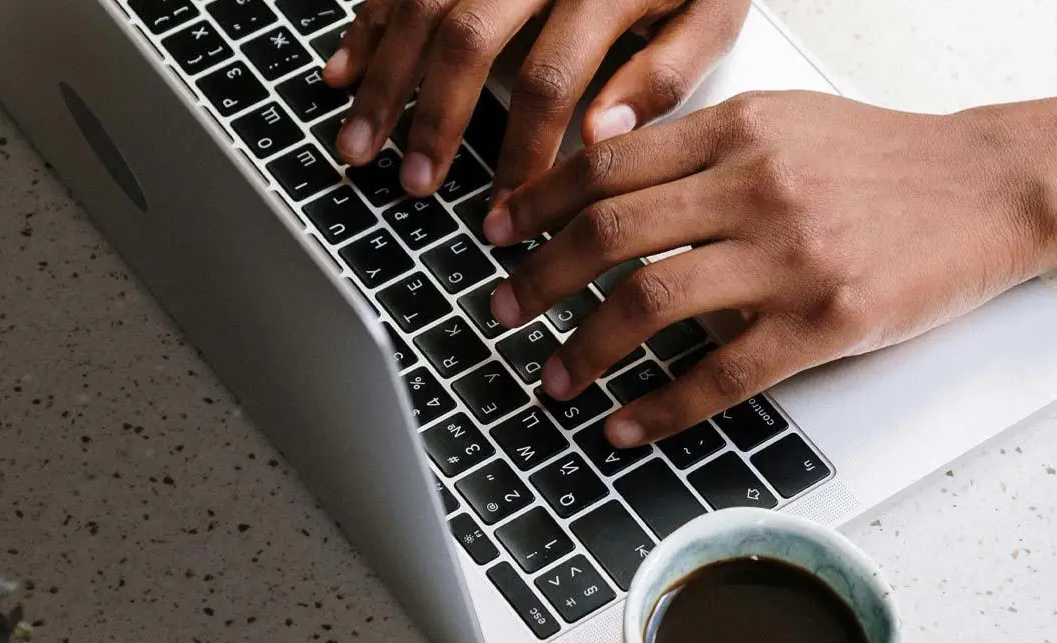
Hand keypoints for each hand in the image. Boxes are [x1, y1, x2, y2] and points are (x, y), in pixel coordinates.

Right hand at [321, 0, 750, 196]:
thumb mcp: (713, 10)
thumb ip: (667, 73)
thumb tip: (604, 136)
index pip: (550, 79)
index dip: (522, 151)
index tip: (509, 208)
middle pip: (466, 37)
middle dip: (432, 119)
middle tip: (415, 185)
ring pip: (419, 4)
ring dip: (382, 78)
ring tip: (360, 147)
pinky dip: (365, 26)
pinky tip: (343, 74)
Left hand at [481, 91, 1056, 447]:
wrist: (992, 187)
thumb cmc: (888, 160)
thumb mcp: (789, 119)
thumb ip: (704, 141)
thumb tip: (606, 165)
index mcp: (739, 128)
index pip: (607, 163)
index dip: (536, 202)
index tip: (498, 232)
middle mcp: (756, 185)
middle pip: (608, 232)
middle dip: (537, 279)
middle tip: (502, 310)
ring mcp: (790, 255)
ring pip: (649, 302)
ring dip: (584, 348)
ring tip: (555, 377)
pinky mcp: (825, 320)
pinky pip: (719, 375)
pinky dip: (659, 407)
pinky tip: (626, 424)